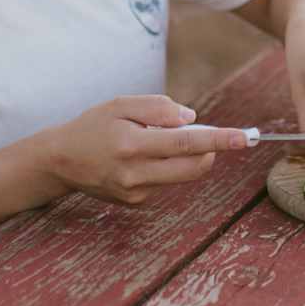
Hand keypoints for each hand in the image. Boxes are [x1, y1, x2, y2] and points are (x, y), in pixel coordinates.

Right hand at [33, 96, 248, 206]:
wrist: (60, 161)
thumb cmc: (93, 126)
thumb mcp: (120, 104)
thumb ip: (157, 108)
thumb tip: (191, 119)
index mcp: (132, 144)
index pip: (186, 143)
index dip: (219, 140)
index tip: (244, 138)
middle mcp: (135, 173)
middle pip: (193, 167)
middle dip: (210, 150)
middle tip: (204, 133)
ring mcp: (136, 191)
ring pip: (182, 174)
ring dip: (184, 156)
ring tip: (155, 141)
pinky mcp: (135, 201)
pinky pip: (165, 181)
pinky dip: (164, 165)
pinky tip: (139, 158)